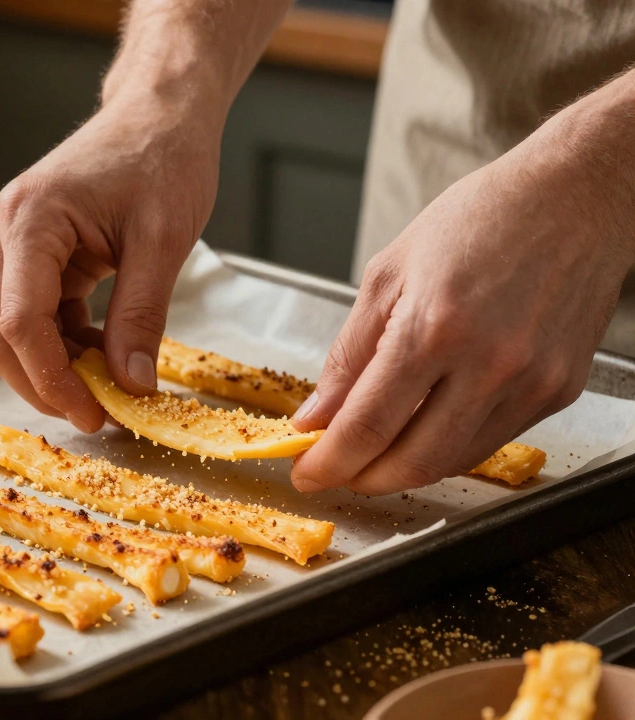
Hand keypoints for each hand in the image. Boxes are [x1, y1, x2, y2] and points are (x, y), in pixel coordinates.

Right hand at [0, 98, 219, 431]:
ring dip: (54, 368)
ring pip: (8, 332)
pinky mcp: (23, 254)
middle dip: (44, 384)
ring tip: (110, 386)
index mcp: (29, 220)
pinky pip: (30, 316)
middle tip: (99, 415)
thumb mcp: (164, 241)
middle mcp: (1, 231)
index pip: (18, 323)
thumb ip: (142, 317)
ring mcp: (7, 243)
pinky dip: (62, 345)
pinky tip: (104, 353)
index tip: (94, 415)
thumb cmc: (162, 158)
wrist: (157, 115)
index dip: (51, 380)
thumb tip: (132, 387)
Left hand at [289, 135, 632, 495]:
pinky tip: (423, 432)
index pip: (367, 425)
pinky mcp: (558, 391)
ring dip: (403, 471)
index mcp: (434, 327)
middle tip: (335, 473)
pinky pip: (490, 441)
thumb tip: (317, 415)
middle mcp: (488, 363)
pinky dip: (447, 448)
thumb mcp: (388, 274)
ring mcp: (529, 383)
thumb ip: (349, 354)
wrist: (575, 198)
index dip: (329, 462)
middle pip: (411, 461)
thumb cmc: (481, 220)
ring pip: (452, 461)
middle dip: (362, 479)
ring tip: (371, 456)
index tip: (307, 473)